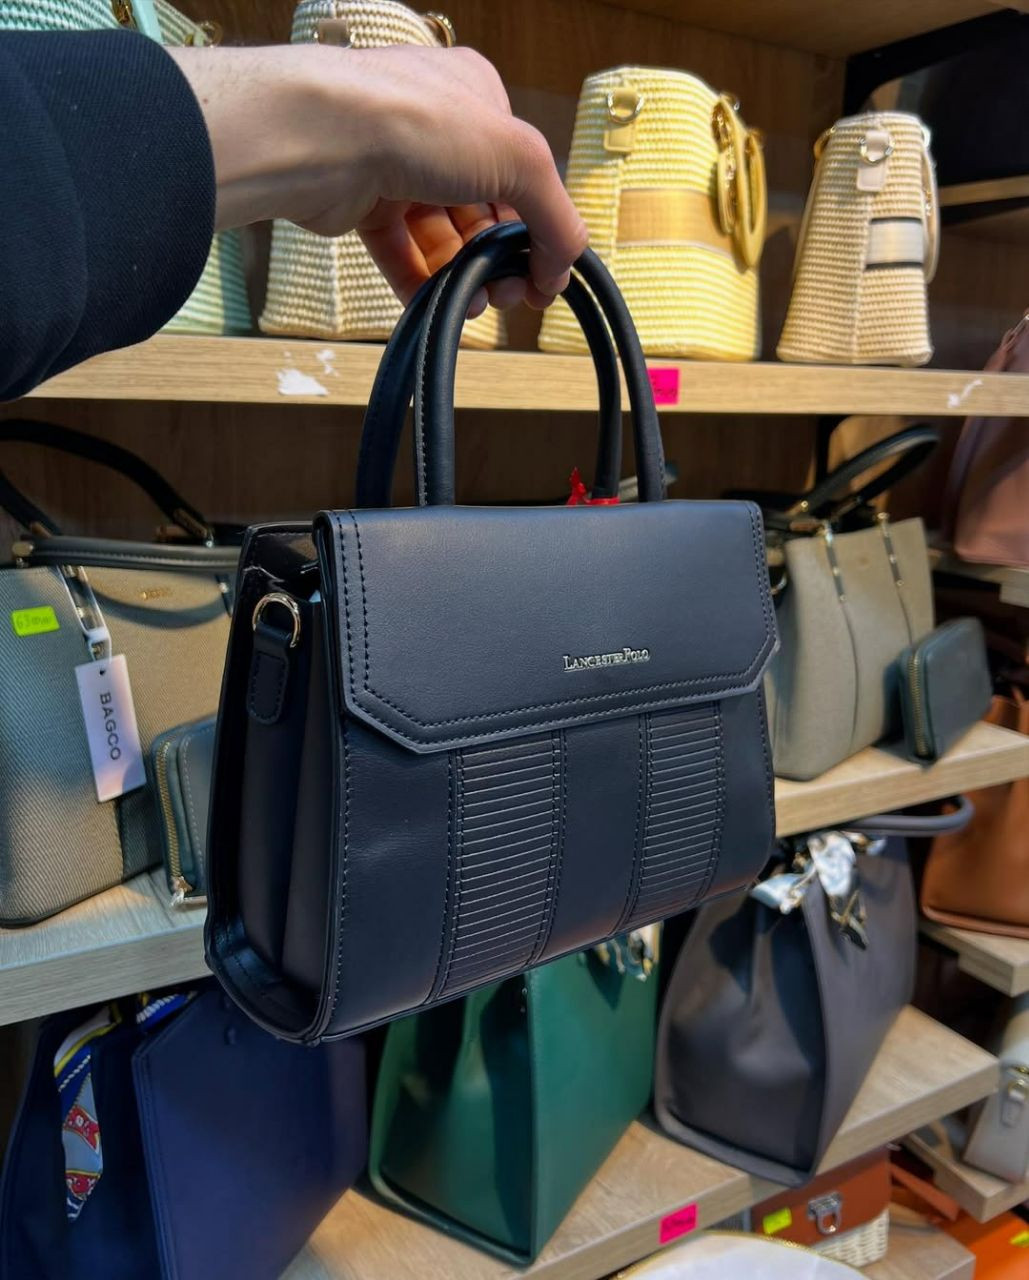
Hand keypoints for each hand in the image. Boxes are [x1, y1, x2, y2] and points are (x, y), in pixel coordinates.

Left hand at [169, 44, 586, 310]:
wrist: (324, 138)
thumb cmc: (419, 123)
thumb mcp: (520, 159)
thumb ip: (555, 214)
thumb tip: (563, 266)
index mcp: (478, 100)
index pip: (522, 173)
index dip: (539, 227)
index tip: (546, 276)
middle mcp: (437, 128)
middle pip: (485, 208)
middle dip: (501, 257)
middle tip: (509, 293)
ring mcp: (397, 166)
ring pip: (444, 234)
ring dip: (466, 274)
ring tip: (476, 303)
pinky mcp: (363, 204)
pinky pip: (402, 252)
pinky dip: (424, 281)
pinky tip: (441, 302)